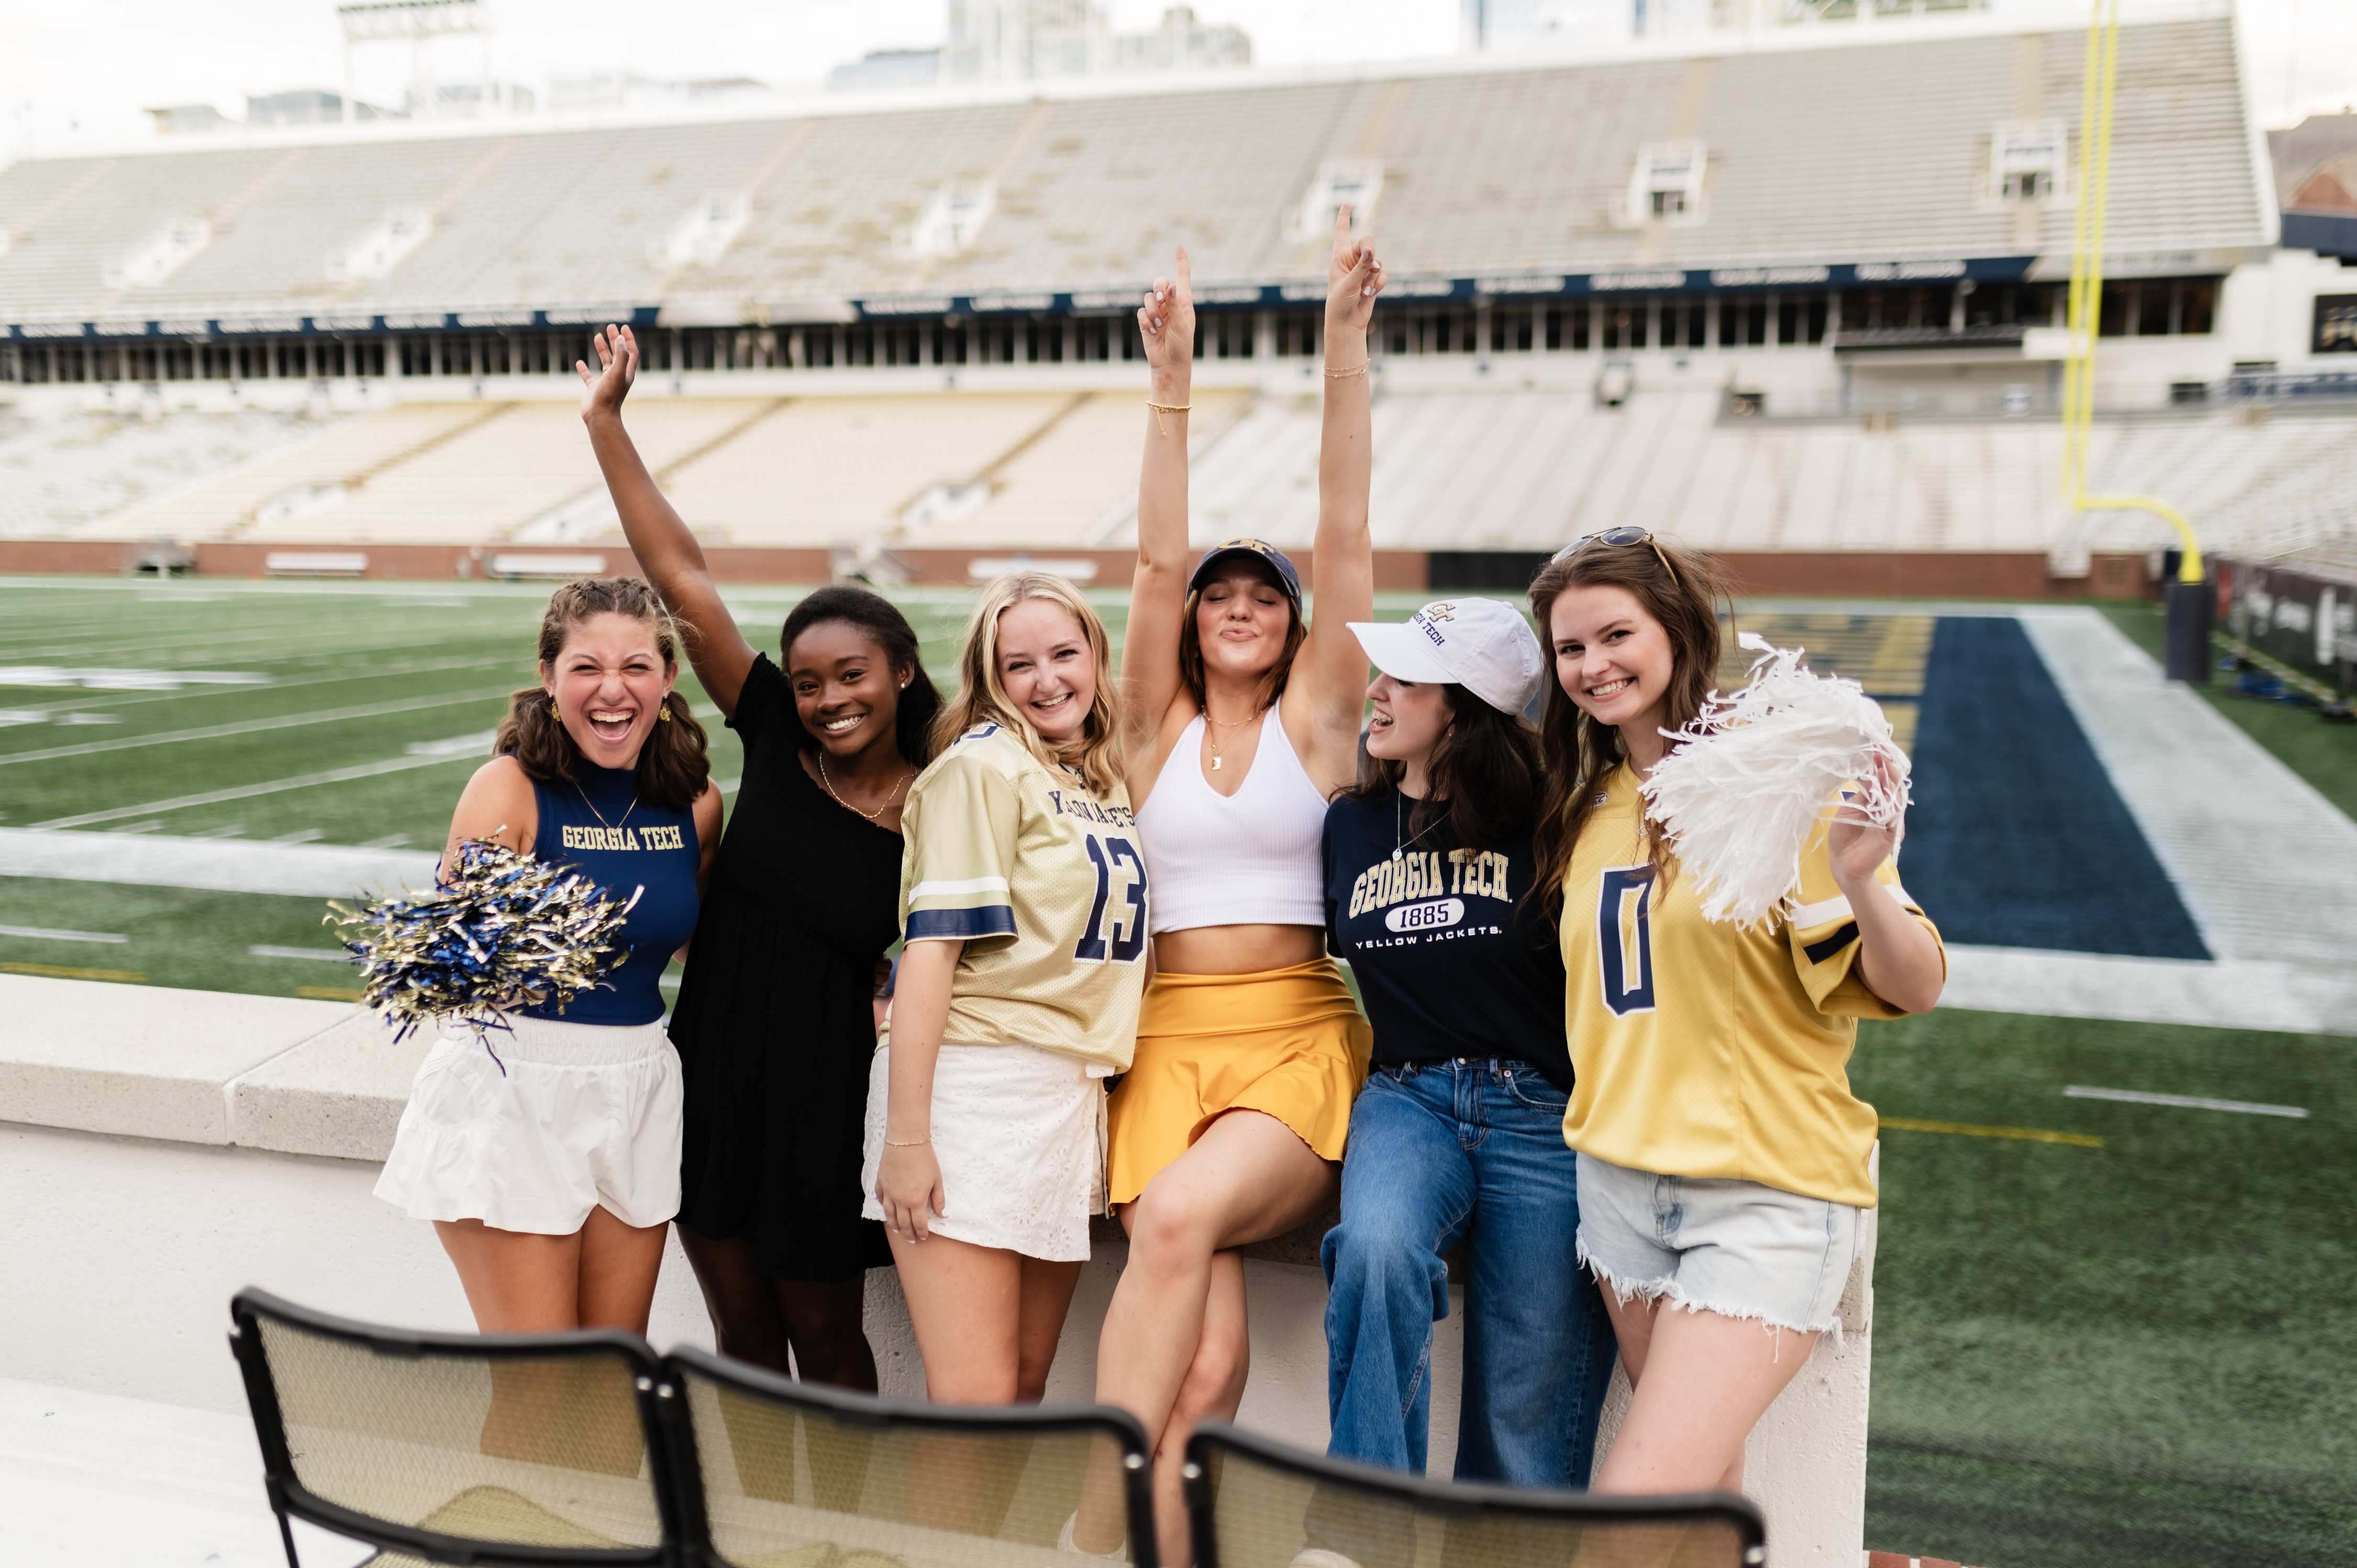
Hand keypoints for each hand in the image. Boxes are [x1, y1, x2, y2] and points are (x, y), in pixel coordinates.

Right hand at [575, 323, 637, 422]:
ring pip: (605, 362)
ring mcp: (605, 382)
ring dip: (603, 349)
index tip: (624, 327)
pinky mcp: (594, 389)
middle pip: (619, 354)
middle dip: (615, 340)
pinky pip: (589, 376)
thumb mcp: (617, 372)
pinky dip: (584, 369)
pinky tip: (579, 362)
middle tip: (610, 327)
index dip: (629, 339)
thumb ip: (621, 355)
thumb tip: (622, 338)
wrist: (600, 416)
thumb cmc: (609, 395)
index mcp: (626, 372)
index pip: (631, 352)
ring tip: (597, 336)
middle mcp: (617, 376)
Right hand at [876, 1140, 944, 1242]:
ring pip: (889, 1215)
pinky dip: (884, 1207)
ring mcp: (888, 1192)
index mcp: (915, 1200)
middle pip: (903, 1223)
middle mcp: (900, 1200)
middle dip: (908, 1234)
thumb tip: (941, 1214)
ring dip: (894, 1225)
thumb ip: (938, 1199)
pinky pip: (880, 1199)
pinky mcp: (881, 1183)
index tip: (923, 1237)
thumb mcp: (937, 1180)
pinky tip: (887, 1211)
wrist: (907, 1141)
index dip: (921, 1232)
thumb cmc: (925, 1159)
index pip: (918, 1224)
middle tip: (912, 1240)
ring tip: (898, 1230)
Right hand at [1137, 247, 1194, 380]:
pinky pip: (1140, 312)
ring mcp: (1157, 311)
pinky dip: (1145, 321)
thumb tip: (1171, 287)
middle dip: (1158, 288)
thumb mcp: (1181, 325)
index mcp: (1184, 302)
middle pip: (1159, 282)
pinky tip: (1152, 331)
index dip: (1181, 262)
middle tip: (1161, 300)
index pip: (1182, 278)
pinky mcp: (1146, 320)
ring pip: (1148, 298)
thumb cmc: (1181, 346)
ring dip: (1152, 311)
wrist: (1168, 364)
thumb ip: (1175, 305)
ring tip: (1158, 325)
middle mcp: (1170, 304)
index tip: (1179, 247)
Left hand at [1324, 205, 1383, 337]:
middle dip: (1371, 251)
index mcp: (1339, 256)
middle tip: (1371, 262)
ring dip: (1374, 275)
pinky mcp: (1373, 280)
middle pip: (1368, 242)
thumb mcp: (1348, 283)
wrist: (1347, 322)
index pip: (1342, 232)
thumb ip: (1361, 266)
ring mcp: (1364, 270)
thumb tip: (1370, 251)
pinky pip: (1383, 273)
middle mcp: (1352, 260)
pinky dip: (1379, 283)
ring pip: (1378, 260)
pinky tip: (1370, 293)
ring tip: (1364, 289)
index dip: (1345, 218)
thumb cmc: (1340, 303)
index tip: (1346, 204)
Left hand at [1828, 752, 1904, 891]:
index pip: (1883, 780)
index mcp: (1876, 803)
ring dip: (1890, 780)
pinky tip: (1884, 788)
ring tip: (1883, 764)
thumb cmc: (1844, 837)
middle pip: (1893, 785)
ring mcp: (1890, 821)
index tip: (1878, 748)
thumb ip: (1863, 795)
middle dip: (1889, 767)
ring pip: (1896, 796)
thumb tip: (1871, 774)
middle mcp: (1887, 810)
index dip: (1882, 765)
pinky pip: (1894, 814)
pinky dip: (1890, 800)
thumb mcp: (1850, 811)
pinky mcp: (1891, 833)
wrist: (1843, 865)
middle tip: (1882, 751)